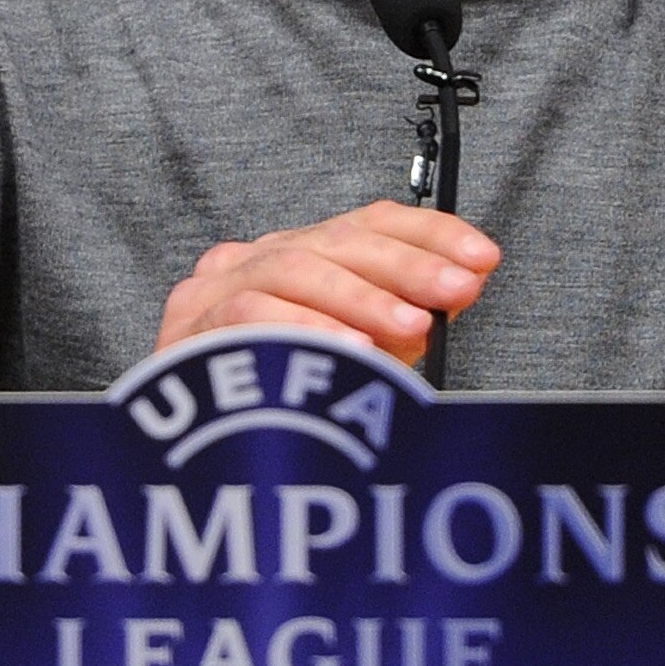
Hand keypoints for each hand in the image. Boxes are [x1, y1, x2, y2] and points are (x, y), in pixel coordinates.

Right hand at [157, 203, 500, 365]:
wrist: (184, 444)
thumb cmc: (274, 396)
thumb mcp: (355, 350)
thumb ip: (401, 317)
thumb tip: (461, 288)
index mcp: (298, 254)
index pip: (369, 222)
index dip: (430, 233)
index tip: (480, 256)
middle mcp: (257, 258)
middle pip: (338, 242)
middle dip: (407, 265)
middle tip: (457, 290)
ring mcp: (217, 286)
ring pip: (296, 269)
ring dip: (362, 298)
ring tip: (413, 326)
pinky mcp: (190, 324)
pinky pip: (252, 316)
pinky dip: (306, 328)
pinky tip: (349, 349)